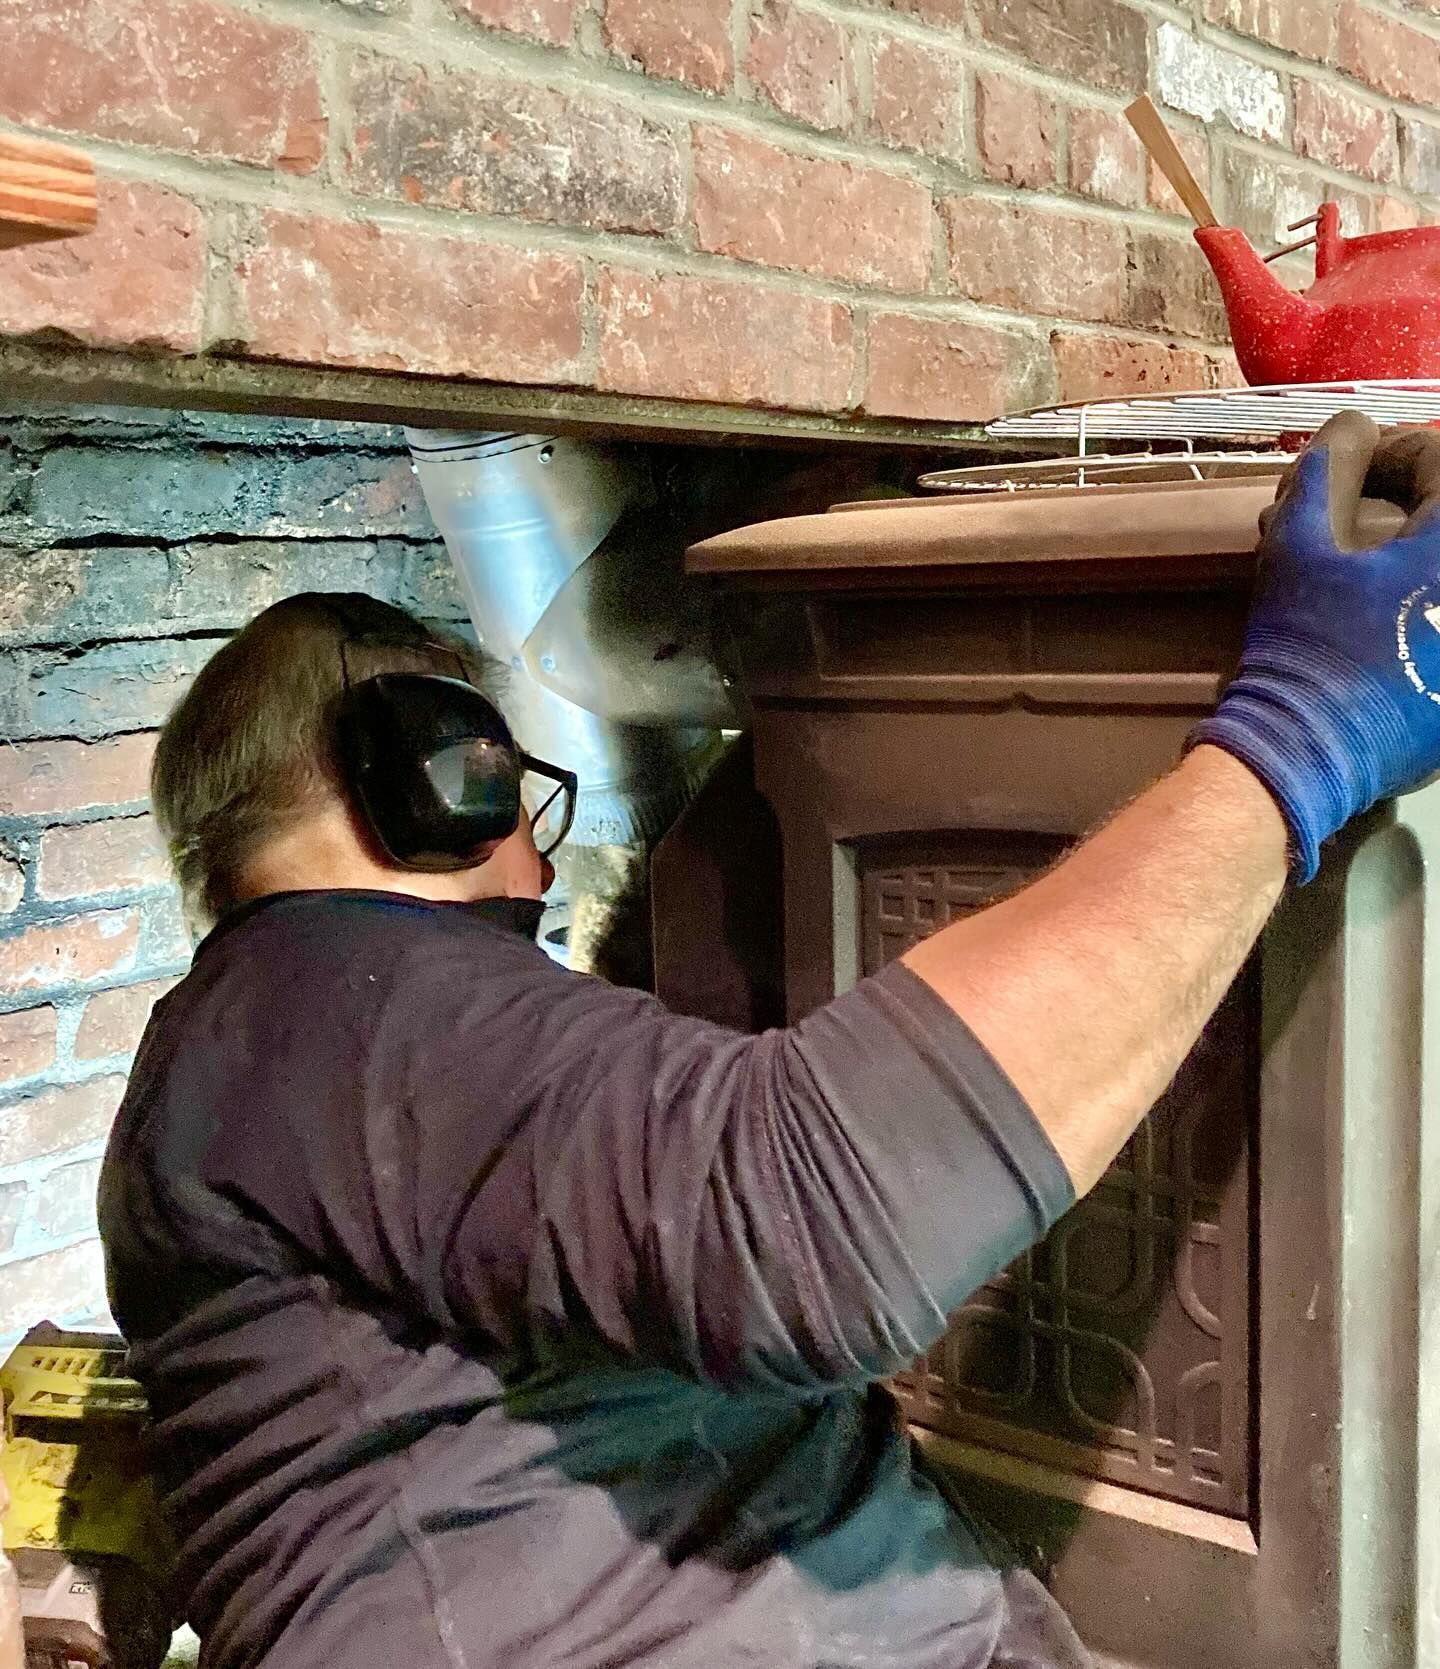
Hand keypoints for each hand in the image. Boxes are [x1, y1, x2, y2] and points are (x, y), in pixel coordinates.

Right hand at [1190, 411, 1439, 881]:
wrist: (1306, 753)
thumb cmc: (1304, 645)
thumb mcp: (1296, 548)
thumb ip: (1323, 472)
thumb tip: (1348, 427)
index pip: (1439, 461)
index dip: (1387, 453)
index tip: (1345, 470)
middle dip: (1401, 505)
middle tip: (1349, 522)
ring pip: (1435, 577)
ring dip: (1408, 558)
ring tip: (1356, 575)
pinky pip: (1438, 626)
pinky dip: (1419, 612)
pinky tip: (1377, 625)